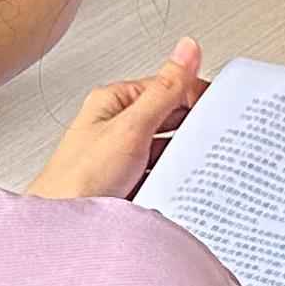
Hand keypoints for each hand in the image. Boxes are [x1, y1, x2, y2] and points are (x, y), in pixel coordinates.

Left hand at [28, 39, 207, 200]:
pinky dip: (176, 178)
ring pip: (169, 149)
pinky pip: (162, 175)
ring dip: (185, 156)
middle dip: (194, 126)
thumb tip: (186, 49)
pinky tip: (187, 184)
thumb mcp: (130, 129)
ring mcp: (124, 158)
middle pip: (170, 118)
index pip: (166, 86)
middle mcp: (117, 127)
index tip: (223, 107)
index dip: (196, 94)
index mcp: (114, 102)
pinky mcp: (130, 185)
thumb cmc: (78, 181)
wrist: (62, 235)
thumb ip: (163, 91)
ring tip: (205, 162)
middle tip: (221, 135)